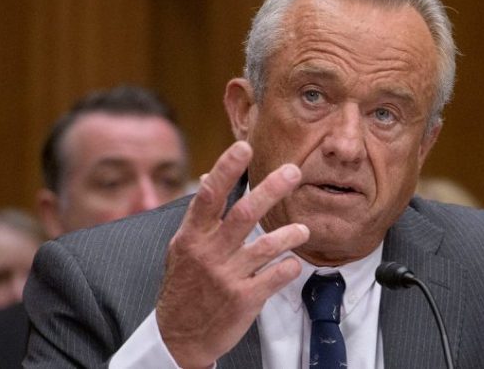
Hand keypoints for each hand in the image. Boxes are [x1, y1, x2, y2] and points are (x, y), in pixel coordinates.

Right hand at [156, 141, 308, 367]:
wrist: (179, 335)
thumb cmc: (184, 286)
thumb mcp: (182, 248)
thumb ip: (199, 215)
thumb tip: (206, 176)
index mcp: (192, 237)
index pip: (209, 196)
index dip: (226, 169)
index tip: (244, 147)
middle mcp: (209, 253)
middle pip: (245, 213)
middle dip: (272, 189)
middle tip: (294, 171)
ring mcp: (227, 277)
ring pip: (266, 246)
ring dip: (289, 234)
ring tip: (304, 229)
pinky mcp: (244, 299)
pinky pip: (275, 276)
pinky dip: (289, 267)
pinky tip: (292, 263)